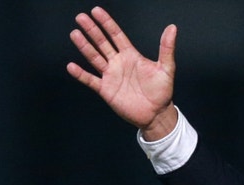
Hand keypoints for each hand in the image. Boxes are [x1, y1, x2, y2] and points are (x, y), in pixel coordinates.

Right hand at [67, 6, 177, 138]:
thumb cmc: (162, 92)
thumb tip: (172, 28)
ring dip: (84, 46)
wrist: (156, 114)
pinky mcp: (106, 90)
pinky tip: (71, 66)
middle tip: (81, 17)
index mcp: (130, 55)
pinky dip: (81, 74)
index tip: (96, 11)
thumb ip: (166, 48)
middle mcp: (118, 63)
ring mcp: (110, 76)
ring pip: (94, 57)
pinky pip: (90, 80)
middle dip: (92, 30)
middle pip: (102, 43)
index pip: (116, 35)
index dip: (107, 23)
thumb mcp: (166, 68)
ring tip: (75, 34)